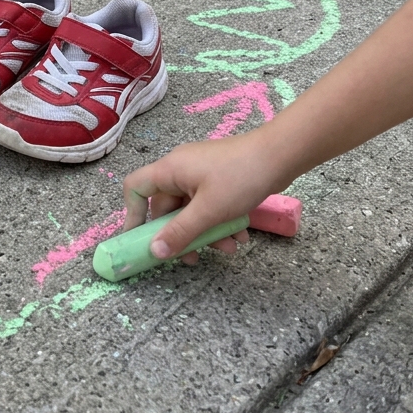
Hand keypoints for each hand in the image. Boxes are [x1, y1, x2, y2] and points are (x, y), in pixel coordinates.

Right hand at [122, 128, 286, 263]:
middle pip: (168, 207)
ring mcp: (201, 174)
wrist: (280, 155)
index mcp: (169, 170)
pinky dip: (220, 221)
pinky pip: (209, 204)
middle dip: (182, 234)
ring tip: (229, 249)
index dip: (132, 214)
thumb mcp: (209, 211)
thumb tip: (154, 252)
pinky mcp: (219, 178)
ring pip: (192, 209)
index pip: (135, 188)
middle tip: (194, 258)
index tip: (139, 239)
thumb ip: (180, 232)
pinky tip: (240, 236)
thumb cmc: (240, 178)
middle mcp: (180, 169)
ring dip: (207, 232)